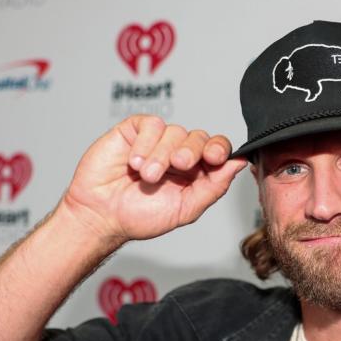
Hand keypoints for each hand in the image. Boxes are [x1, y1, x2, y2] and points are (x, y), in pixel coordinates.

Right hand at [61, 114, 247, 243]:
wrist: (101, 215)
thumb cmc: (139, 216)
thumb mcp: (185, 209)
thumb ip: (214, 187)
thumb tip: (239, 164)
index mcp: (194, 173)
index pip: (217, 150)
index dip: (219, 149)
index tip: (215, 158)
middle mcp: (178, 154)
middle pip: (199, 137)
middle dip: (191, 151)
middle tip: (178, 166)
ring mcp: (156, 141)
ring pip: (175, 131)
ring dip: (162, 155)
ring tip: (146, 176)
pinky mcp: (134, 131)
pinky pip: (151, 124)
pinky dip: (146, 143)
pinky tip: (135, 162)